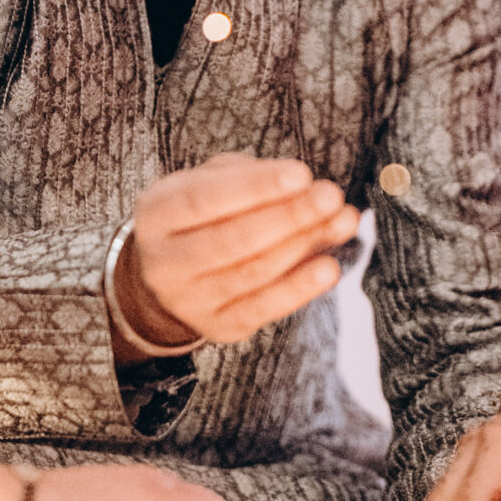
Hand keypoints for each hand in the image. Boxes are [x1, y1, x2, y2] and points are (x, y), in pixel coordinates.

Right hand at [115, 153, 358, 351]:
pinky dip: (300, 287)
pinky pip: (264, 308)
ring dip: (304, 246)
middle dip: (289, 216)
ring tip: (343, 221)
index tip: (302, 174)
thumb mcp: (209, 183)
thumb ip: (248, 177)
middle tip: (330, 196)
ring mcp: (190, 300)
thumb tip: (303, 186)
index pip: (204, 199)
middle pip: (232, 240)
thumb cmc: (203, 216)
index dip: (256, 187)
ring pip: (252, 273)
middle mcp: (165, 262)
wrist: (174, 277)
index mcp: (156, 214)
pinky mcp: (220, 327)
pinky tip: (329, 267)